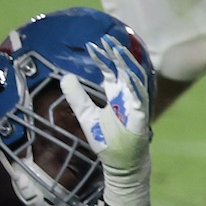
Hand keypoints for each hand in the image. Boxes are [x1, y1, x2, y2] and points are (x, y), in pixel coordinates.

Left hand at [58, 44, 151, 205]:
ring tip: (118, 52)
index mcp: (116, 95)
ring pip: (135, 80)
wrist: (123, 166)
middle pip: (124, 70)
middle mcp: (127, 97)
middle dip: (117, 55)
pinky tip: (128, 76)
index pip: (111, 71)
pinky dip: (135, 88)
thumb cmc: (107, 141)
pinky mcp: (141, 120)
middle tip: (107, 39)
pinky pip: (139, 101)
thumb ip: (78, 97)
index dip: (103, 58)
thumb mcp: (87, 117)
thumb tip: (64, 77)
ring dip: (127, 66)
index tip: (93, 45)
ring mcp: (135, 107)